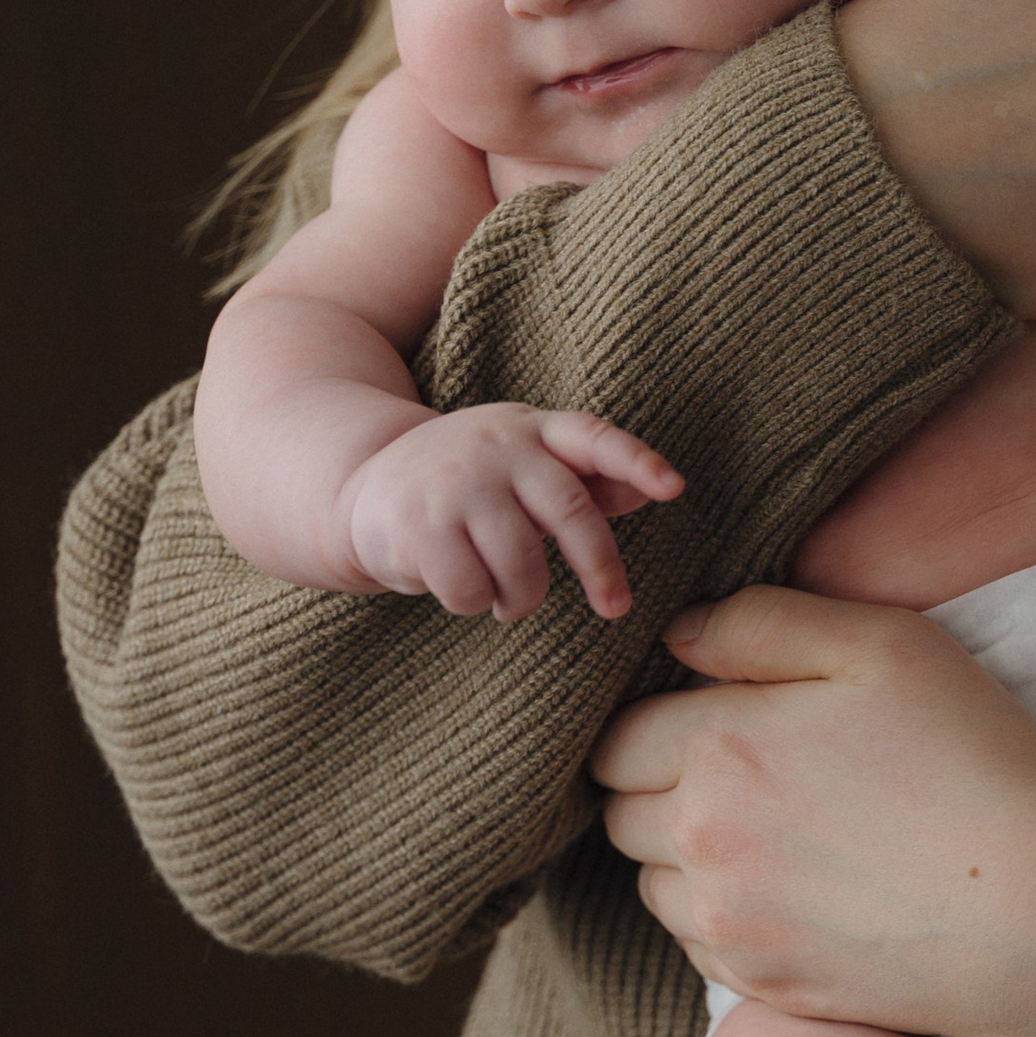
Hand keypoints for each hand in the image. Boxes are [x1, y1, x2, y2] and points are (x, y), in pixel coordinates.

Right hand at [341, 406, 682, 620]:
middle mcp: (496, 448)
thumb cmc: (468, 482)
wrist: (361, 484)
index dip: (635, 461)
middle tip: (616, 607)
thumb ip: (583, 479)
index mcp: (531, 429)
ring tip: (507, 597)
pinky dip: (475, 604)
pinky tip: (463, 589)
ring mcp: (455, 486)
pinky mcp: (417, 527)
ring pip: (522, 567)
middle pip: (570, 512)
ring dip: (522, 599)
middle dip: (602, 567)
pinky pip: (472, 591)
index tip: (674, 487)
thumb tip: (650, 491)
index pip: (593, 437)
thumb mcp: (524, 465)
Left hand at [592, 587, 1035, 1036]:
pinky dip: (722, 912)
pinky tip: (795, 888)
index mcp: (718, 748)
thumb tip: (679, 634)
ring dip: (683, 852)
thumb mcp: (885, 645)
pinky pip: (696, 940)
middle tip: (746, 767)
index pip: (614, 735)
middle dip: (657, 782)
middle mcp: (700, 841)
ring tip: (772, 830)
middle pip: (618, 808)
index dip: (653, 715)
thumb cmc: (971, 761)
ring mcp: (726, 923)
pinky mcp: (758, 984)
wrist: (1034, 914)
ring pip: (649, 879)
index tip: (710, 712)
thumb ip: (764, 623)